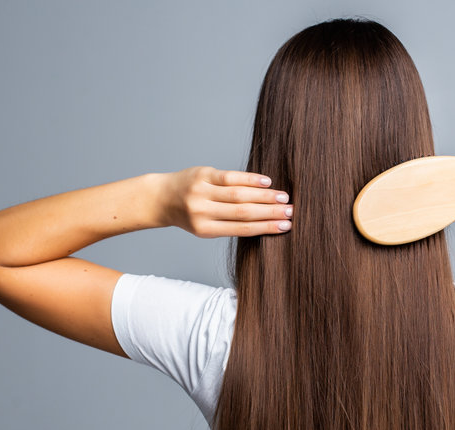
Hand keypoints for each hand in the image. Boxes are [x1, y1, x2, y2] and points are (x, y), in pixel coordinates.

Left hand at [161, 166, 292, 236]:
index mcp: (205, 230)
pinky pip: (230, 176)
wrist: (162, 198)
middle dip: (270, 213)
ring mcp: (202, 192)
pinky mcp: (202, 174)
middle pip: (243, 212)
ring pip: (239, 194)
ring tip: (284, 198)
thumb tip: (267, 220)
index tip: (286, 226)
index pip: (241, 229)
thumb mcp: (206, 226)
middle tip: (291, 212)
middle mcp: (202, 211)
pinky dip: (250, 180)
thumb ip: (231, 223)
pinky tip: (267, 182)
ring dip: (264, 196)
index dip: (265, 227)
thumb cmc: (190, 215)